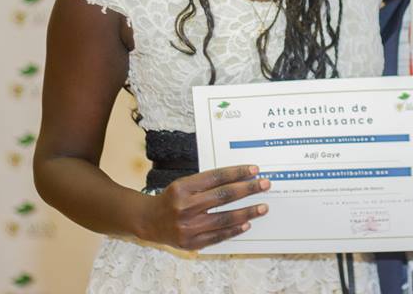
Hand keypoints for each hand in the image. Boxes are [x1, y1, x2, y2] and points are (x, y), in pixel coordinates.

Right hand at [141, 165, 270, 250]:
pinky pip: (217, 236)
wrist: (148, 221)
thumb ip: (207, 182)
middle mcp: (185, 206)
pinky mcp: (190, 242)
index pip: (216, 177)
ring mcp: (188, 227)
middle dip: (247, 189)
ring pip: (224, 218)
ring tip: (263, 207)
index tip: (254, 169)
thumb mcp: (184, 184)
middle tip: (265, 184)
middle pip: (223, 196)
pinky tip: (247, 224)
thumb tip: (239, 179)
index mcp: (182, 188)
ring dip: (247, 212)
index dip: (237, 172)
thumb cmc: (171, 198)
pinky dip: (233, 230)